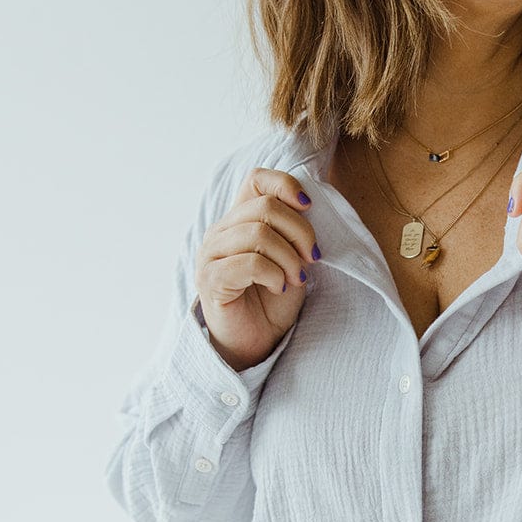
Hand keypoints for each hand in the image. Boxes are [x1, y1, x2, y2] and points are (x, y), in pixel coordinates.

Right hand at [195, 167, 317, 370]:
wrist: (256, 341)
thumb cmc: (273, 300)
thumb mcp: (292, 257)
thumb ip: (294, 231)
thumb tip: (310, 207)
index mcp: (239, 220)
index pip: (256, 179)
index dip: (285, 185)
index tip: (309, 207)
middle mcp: (221, 232)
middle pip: (264, 208)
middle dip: (300, 232)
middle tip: (312, 259)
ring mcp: (211, 255)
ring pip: (257, 234)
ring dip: (288, 258)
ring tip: (297, 278)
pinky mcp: (210, 280)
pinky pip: (248, 263)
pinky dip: (273, 274)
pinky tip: (279, 286)